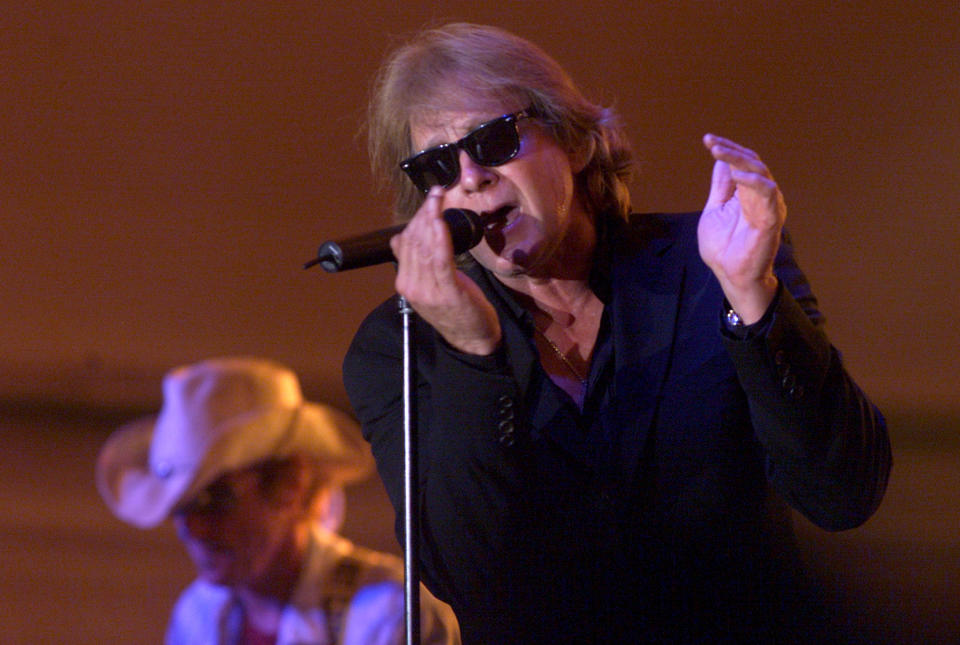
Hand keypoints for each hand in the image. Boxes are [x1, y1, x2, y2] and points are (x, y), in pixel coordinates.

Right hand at [391, 187, 501, 354]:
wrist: (471, 339)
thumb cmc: (455, 309)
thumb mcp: (430, 285)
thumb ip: (419, 263)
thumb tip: (408, 236)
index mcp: (405, 284)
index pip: (404, 243)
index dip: (415, 218)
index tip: (428, 202)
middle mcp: (412, 286)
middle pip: (413, 241)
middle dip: (424, 213)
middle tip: (436, 194)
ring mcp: (428, 291)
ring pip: (425, 247)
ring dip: (432, 218)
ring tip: (438, 199)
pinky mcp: (448, 292)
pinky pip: (440, 260)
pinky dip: (440, 238)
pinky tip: (441, 222)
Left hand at [698, 134, 785, 323]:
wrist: (730, 276)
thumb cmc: (724, 248)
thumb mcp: (715, 211)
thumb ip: (720, 188)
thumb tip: (720, 162)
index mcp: (748, 193)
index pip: (742, 163)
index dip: (727, 149)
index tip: (708, 139)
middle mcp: (761, 196)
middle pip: (752, 163)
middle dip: (731, 150)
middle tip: (712, 143)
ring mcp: (768, 206)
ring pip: (760, 173)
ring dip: (740, 160)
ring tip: (720, 153)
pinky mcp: (772, 219)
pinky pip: (768, 194)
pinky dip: (753, 182)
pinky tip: (736, 175)